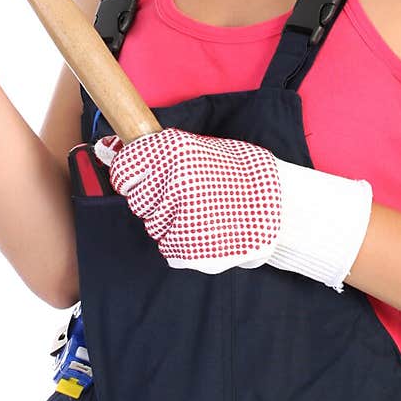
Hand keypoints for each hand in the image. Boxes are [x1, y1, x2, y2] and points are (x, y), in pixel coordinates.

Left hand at [95, 127, 372, 292]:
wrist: (283, 208)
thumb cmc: (244, 175)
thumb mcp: (206, 150)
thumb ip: (165, 152)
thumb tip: (116, 150)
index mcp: (176, 154)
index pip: (125, 167)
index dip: (131, 173)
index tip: (140, 177)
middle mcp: (173, 184)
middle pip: (137, 199)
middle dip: (155, 198)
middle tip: (186, 196)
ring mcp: (179, 218)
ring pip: (153, 225)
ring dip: (170, 221)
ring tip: (203, 212)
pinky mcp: (187, 249)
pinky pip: (168, 248)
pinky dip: (183, 243)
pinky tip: (207, 230)